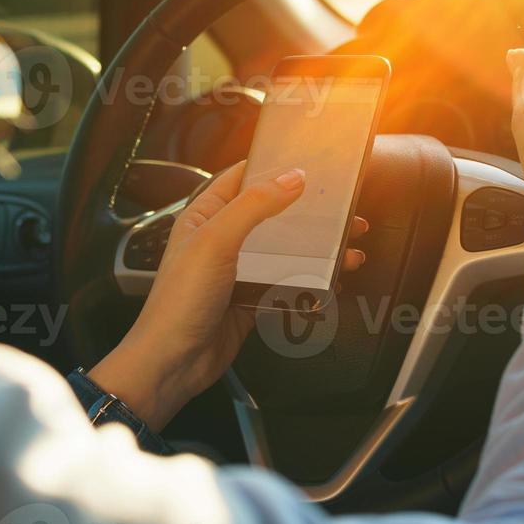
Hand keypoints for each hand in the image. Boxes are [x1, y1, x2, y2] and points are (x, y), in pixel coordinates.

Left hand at [89, 162, 367, 430]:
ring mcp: (238, 271)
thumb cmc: (178, 303)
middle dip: (309, 210)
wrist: (174, 362)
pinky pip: (286, 283)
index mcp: (204, 217)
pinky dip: (310, 279)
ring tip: (349, 244)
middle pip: (272, 214)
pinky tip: (333, 276)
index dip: (273, 167)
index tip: (309, 161)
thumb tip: (290, 178)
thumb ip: (253, 207)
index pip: (241, 178)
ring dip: (317, 247)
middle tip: (343, 207)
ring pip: (285, 250)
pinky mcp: (251, 298)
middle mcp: (221, 240)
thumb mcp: (215, 243)